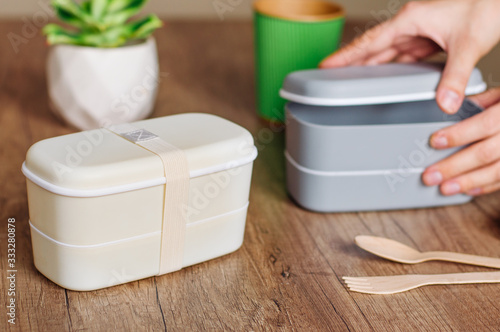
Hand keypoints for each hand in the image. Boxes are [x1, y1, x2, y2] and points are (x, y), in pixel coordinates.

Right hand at [320, 0, 499, 113]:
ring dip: (371, 67)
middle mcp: (411, 24)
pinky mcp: (430, 38)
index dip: (347, 54)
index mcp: (410, 20)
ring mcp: (419, 31)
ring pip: (387, 52)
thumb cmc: (487, 7)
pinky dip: (393, 68)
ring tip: (353, 82)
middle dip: (351, 62)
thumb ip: (456, 76)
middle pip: (373, 48)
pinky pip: (404, 56)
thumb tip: (444, 103)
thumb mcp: (469, 44)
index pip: (370, 41)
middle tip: (330, 77)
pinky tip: (388, 79)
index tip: (326, 65)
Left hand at [422, 87, 499, 195]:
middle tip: (431, 175)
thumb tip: (450, 108)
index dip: (459, 134)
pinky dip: (487, 186)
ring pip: (497, 171)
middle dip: (455, 166)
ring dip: (468, 181)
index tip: (435, 141)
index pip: (485, 123)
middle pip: (487, 152)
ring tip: (445, 187)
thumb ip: (481, 101)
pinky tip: (469, 190)